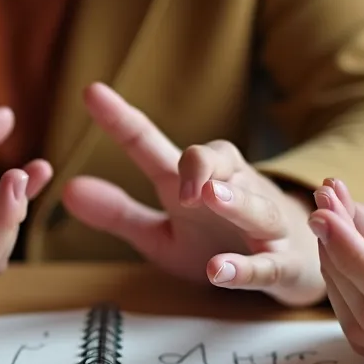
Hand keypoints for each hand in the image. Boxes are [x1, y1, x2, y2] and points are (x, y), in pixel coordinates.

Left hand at [62, 83, 324, 306]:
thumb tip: (68, 190)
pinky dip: (245, 268)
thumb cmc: (223, 242)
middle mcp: (231, 191)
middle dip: (199, 164)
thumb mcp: (165, 232)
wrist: (295, 263)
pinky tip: (220, 271)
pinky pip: (266, 264)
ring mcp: (261, 226)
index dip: (122, 120)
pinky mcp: (283, 263)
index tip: (92, 93)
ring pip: (254, 206)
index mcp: (194, 182)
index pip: (154, 145)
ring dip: (235, 200)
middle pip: (218, 162)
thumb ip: (120, 213)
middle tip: (179, 174)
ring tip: (212, 196)